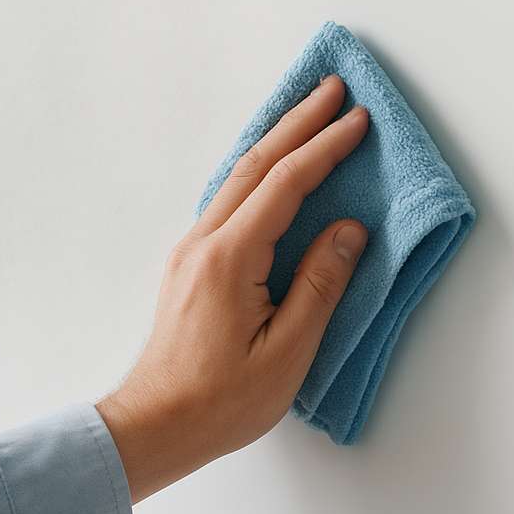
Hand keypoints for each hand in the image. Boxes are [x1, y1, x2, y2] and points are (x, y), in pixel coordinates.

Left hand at [97, 75, 369, 502]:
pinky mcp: (191, 265)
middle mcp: (204, 243)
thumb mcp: (287, 352)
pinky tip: (271, 167)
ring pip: (238, 177)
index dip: (324, 149)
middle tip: (334, 89)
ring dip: (276, 140)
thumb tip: (348, 231)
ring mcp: (192, 251)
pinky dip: (258, 171)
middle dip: (298, 123)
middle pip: (255, 164)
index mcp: (229, 259)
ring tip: (307, 113)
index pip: (285, 185)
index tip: (358, 121)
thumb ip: (320, 285)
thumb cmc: (220, 401)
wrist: (155, 425)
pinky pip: (229, 198)